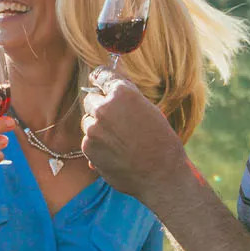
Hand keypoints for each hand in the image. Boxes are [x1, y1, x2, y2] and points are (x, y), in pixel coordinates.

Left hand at [80, 65, 190, 210]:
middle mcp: (104, 108)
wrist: (160, 174)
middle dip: (100, 107)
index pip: (102, 75)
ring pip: (88, 121)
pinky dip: (97, 145)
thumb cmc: (162, 142)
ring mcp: (93, 128)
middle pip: (90, 99)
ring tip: (119, 140)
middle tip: (115, 120)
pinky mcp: (88, 147)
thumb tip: (113, 86)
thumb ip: (128, 97)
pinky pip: (88, 140)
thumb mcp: (150, 110)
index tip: (96, 78)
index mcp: (123, 93)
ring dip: (97, 127)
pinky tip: (115, 152)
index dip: (99, 77)